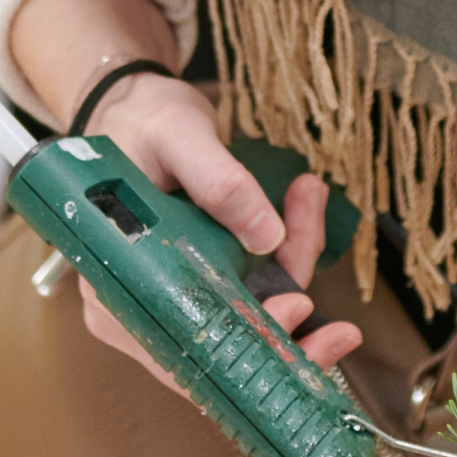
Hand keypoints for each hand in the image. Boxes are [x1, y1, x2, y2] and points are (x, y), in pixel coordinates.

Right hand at [74, 72, 356, 379]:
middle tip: (340, 325)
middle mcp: (142, 307)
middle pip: (223, 346)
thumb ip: (219, 181)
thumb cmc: (140, 122)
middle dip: (288, 330)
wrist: (134, 109)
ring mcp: (175, 298)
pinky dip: (286, 263)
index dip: (244, 344)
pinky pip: (252, 292)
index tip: (296, 307)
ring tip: (311, 204)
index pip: (186, 344)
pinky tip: (307, 218)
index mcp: (116, 288)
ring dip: (292, 274)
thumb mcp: (176, 136)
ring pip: (247, 322)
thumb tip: (269, 238)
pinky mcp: (202, 283)